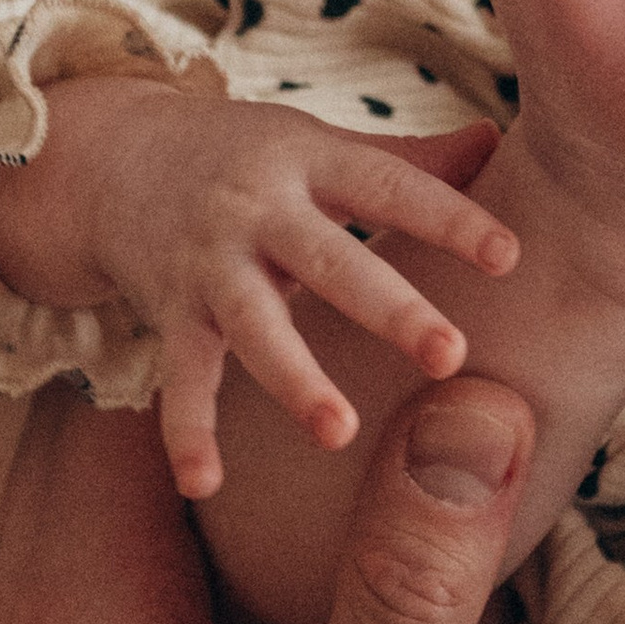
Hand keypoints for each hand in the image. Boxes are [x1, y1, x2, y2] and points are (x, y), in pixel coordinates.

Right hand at [0, 78, 519, 497]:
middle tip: (448, 355)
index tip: (509, 256)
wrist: (115, 158)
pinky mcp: (170, 314)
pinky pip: (180, 379)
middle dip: (387, 308)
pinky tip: (205, 485)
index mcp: (311, 160)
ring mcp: (209, 265)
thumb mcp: (321, 142)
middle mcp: (258, 211)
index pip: (389, 186)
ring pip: (253, 325)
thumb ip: (410, 156)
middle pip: (329, 261)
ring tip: (338, 431)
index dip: (448, 216)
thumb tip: (496, 138)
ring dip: (293, 379)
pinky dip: (188, 432)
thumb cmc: (249, 155)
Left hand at [0, 370, 535, 623]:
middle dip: (242, 385)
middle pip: (113, 441)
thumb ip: (412, 599)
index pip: (134, 393)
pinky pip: (121, 603)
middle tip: (391, 350)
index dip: (250, 335)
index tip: (373, 298)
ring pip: (115, 522)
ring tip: (376, 445)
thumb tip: (477, 409)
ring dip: (229, 480)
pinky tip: (320, 590)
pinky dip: (211, 562)